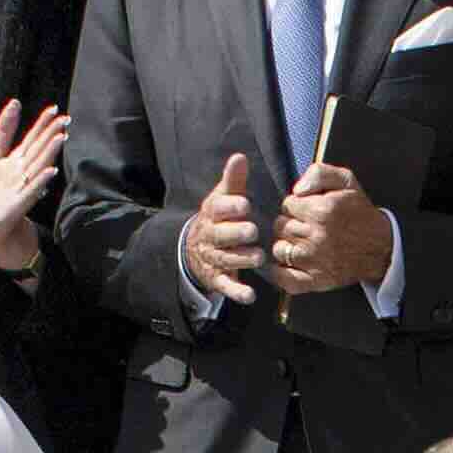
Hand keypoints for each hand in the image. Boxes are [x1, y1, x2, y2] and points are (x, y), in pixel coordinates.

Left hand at [0, 101, 71, 272]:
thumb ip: (4, 132)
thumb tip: (15, 103)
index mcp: (17, 160)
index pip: (33, 138)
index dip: (42, 123)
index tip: (54, 108)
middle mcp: (24, 172)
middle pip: (39, 149)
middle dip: (51, 134)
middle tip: (65, 119)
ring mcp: (23, 187)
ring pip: (38, 166)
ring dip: (50, 153)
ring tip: (61, 138)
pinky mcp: (19, 203)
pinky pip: (32, 190)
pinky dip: (41, 181)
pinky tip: (50, 172)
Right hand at [185, 148, 266, 303]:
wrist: (194, 250)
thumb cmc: (218, 219)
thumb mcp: (222, 198)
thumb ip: (233, 181)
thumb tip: (240, 156)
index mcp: (212, 214)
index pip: (218, 209)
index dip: (230, 207)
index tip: (245, 204)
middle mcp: (210, 237)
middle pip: (221, 236)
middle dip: (236, 234)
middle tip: (253, 231)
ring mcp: (213, 259)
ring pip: (225, 260)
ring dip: (241, 259)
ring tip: (258, 257)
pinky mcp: (217, 279)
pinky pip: (226, 286)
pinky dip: (237, 292)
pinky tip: (250, 296)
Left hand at [270, 159, 393, 295]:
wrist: (382, 247)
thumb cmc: (361, 213)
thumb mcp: (347, 181)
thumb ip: (319, 173)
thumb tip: (297, 190)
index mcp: (322, 211)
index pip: (287, 205)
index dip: (296, 206)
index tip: (308, 211)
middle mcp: (316, 236)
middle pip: (280, 226)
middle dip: (290, 224)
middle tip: (307, 227)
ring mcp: (314, 261)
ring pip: (279, 249)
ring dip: (286, 245)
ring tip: (303, 244)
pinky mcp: (316, 280)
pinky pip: (283, 278)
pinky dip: (281, 272)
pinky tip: (291, 264)